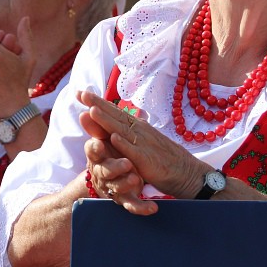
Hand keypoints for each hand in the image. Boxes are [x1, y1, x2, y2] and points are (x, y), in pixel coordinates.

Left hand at [77, 89, 208, 205]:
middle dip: (98, 104)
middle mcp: (139, 131)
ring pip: (122, 130)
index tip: (80, 92)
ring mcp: (143, 144)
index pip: (114, 111)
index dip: (98, 102)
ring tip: (92, 110)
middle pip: (116, 115)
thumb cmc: (162, 158)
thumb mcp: (140, 142)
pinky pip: (135, 151)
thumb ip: (125, 133)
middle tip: (81, 93)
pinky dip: (125, 144)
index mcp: (136, 127)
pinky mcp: (148, 160)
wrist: (186, 173)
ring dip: (107, 120)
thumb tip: (111, 123)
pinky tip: (114, 138)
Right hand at [84, 134, 152, 214]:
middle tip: (126, 163)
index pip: (93, 151)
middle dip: (114, 167)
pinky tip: (153, 208)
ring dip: (126, 184)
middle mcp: (103, 173)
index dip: (95, 148)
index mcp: (97, 158)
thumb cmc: (109, 158)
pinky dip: (142, 208)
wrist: (113, 183)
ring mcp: (114, 188)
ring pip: (118, 188)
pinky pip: (133, 205)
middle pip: (105, 171)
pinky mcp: (126, 200)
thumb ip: (98, 130)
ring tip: (136, 181)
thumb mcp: (103, 144)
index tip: (100, 144)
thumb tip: (86, 111)